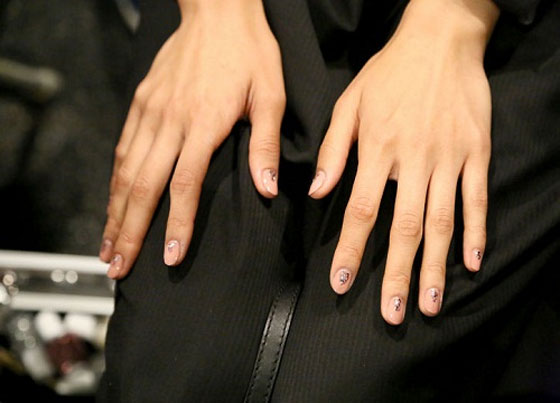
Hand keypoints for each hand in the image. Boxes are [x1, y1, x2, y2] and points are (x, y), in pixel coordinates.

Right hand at [99, 0, 284, 278]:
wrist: (218, 12)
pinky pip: (123, 148)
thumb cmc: (249, 53)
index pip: (183, 184)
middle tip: (120, 267)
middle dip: (130, 231)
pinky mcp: (141, 103)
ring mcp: (150, 111)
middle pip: (143, 186)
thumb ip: (266, 144)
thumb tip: (265, 188)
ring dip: (114, 213)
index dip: (176, 224)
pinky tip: (112, 203)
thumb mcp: (270, 95)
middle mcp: (169, 120)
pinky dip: (115, 181)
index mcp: (203, 122)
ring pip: (125, 171)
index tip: (170, 256)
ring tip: (108, 247)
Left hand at [308, 0, 498, 323]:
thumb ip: (333, 150)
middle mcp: (414, 160)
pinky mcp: (476, 152)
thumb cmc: (388, 73)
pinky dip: (477, 231)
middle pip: (405, 227)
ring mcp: (449, 158)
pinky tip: (473, 262)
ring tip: (430, 304)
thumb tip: (316, 192)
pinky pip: (477, 197)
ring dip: (437, 266)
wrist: (439, 40)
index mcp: (377, 150)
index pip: (361, 211)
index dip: (351, 250)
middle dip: (398, 274)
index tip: (342, 284)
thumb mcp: (349, 104)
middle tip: (393, 313)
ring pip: (443, 221)